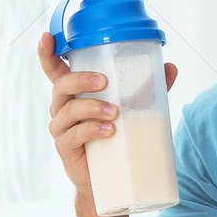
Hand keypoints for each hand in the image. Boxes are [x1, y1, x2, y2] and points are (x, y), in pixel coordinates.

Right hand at [39, 31, 177, 195]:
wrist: (108, 179)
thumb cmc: (114, 135)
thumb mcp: (131, 108)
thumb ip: (147, 88)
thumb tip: (171, 68)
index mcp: (72, 92)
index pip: (54, 69)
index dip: (46, 53)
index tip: (46, 38)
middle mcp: (62, 107)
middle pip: (60, 85)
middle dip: (80, 79)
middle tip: (104, 81)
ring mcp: (61, 128)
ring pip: (68, 111)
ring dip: (92, 108)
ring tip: (115, 112)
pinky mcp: (66, 148)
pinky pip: (74, 136)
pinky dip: (92, 131)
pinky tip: (109, 131)